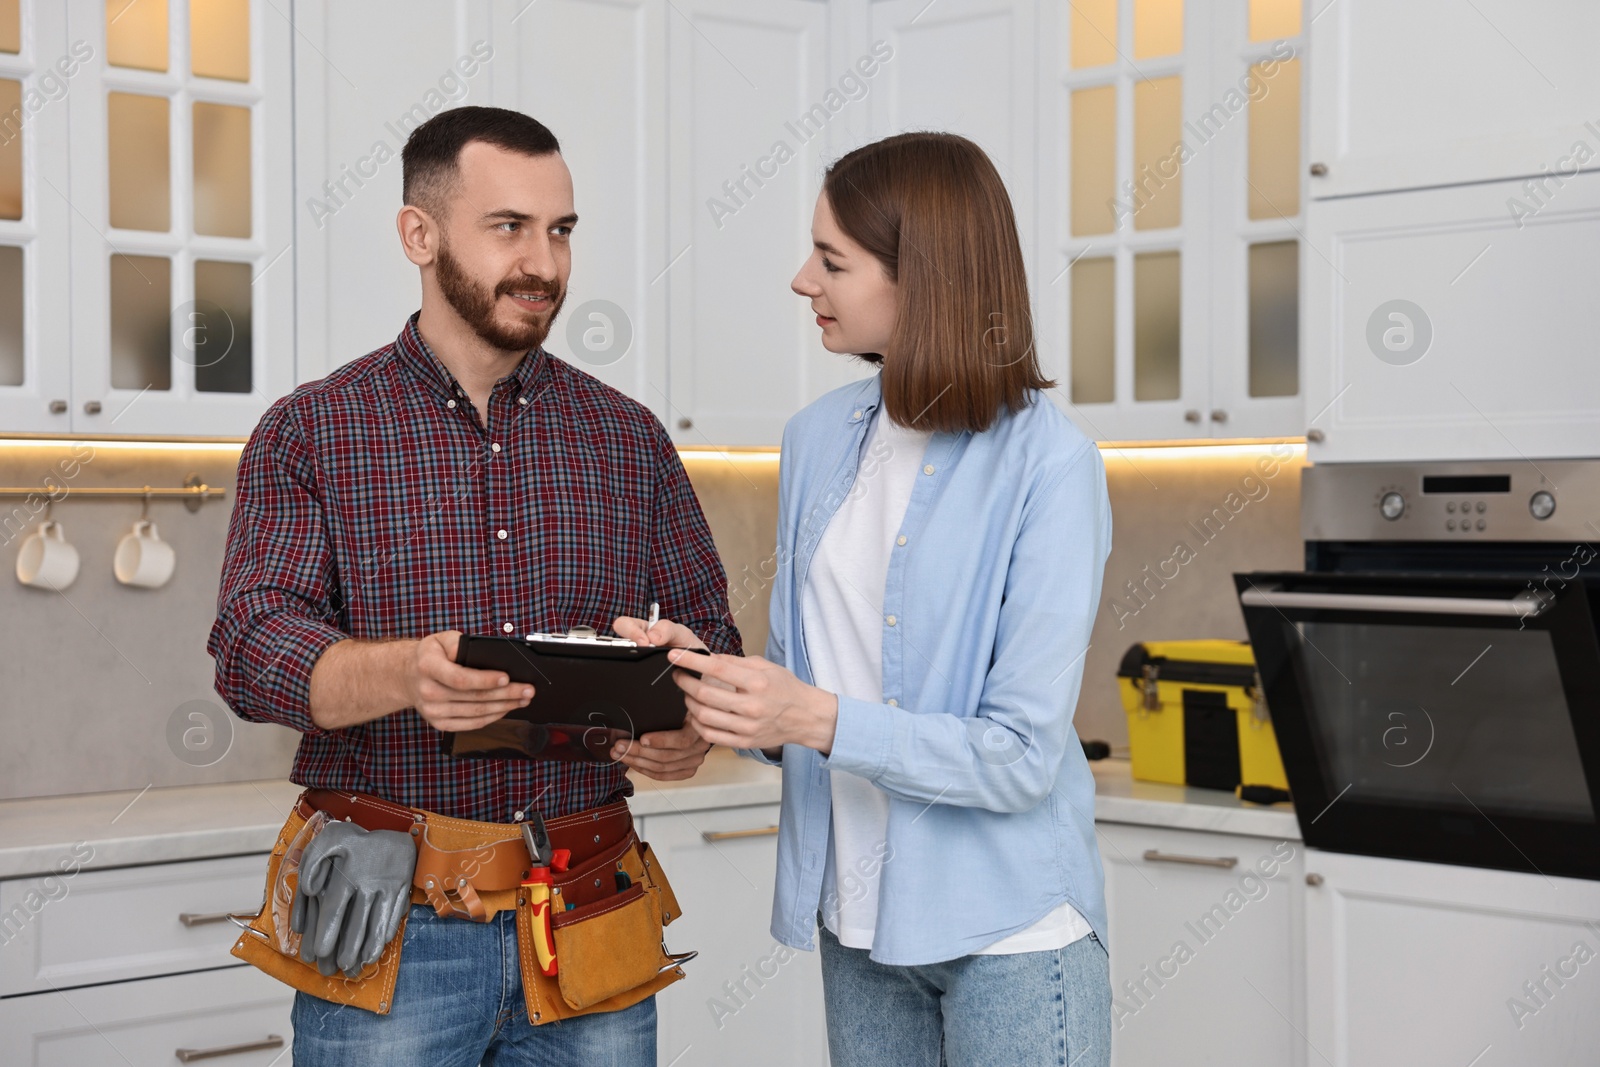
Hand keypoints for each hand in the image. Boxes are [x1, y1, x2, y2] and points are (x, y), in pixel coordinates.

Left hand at [290, 822, 417, 977]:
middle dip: (348, 949)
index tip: (319, 952)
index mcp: (347, 875)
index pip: (334, 911)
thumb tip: (309, 890)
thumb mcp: (329, 839)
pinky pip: (395, 916)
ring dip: (369, 947)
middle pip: (356, 924)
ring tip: (361, 965)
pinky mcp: (404, 891)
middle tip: (341, 967)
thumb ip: (313, 862)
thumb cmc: (359, 838)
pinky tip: (380, 946)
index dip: (326, 933)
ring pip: (377, 924)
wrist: (401, 828)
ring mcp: (389, 889)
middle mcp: (368, 885)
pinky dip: (387, 933)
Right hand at [404, 631, 534, 731]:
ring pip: (476, 713)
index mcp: (428, 667)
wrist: (408, 676)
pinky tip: (506, 709)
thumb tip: (480, 652)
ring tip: (523, 699)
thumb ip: (459, 643)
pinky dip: (492, 718)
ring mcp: (433, 711)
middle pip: (474, 698)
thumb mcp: (441, 639)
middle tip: (528, 690)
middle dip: (506, 694)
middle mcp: (428, 692)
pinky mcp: (439, 724)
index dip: (485, 680)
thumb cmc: (431, 655)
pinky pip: (471, 724)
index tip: (506, 677)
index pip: (460, 678)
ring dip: (504, 707)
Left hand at [611, 614, 711, 778]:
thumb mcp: (682, 636)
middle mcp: (711, 725)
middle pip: (681, 752)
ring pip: (678, 763)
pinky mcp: (698, 749)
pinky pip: (680, 770)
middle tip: (622, 745)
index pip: (689, 732)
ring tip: (623, 752)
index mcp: (711, 701)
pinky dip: (657, 771)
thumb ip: (665, 630)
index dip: (664, 739)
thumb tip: (650, 637)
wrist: (715, 672)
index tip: (642, 738)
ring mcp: (707, 739)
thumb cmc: (695, 656)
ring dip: (647, 763)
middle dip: (646, 753)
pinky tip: (638, 764)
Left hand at [669, 650, 838, 753]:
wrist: (805, 716)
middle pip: (705, 694)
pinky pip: (711, 736)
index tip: (675, 656)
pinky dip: (698, 724)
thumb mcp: (765, 666)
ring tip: (687, 694)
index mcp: (758, 682)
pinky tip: (696, 714)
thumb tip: (706, 658)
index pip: (717, 668)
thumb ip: (735, 662)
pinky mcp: (745, 742)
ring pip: (704, 716)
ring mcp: (748, 727)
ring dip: (689, 703)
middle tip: (677, 675)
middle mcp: (752, 706)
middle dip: (684, 683)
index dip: (691, 661)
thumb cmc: (785, 688)